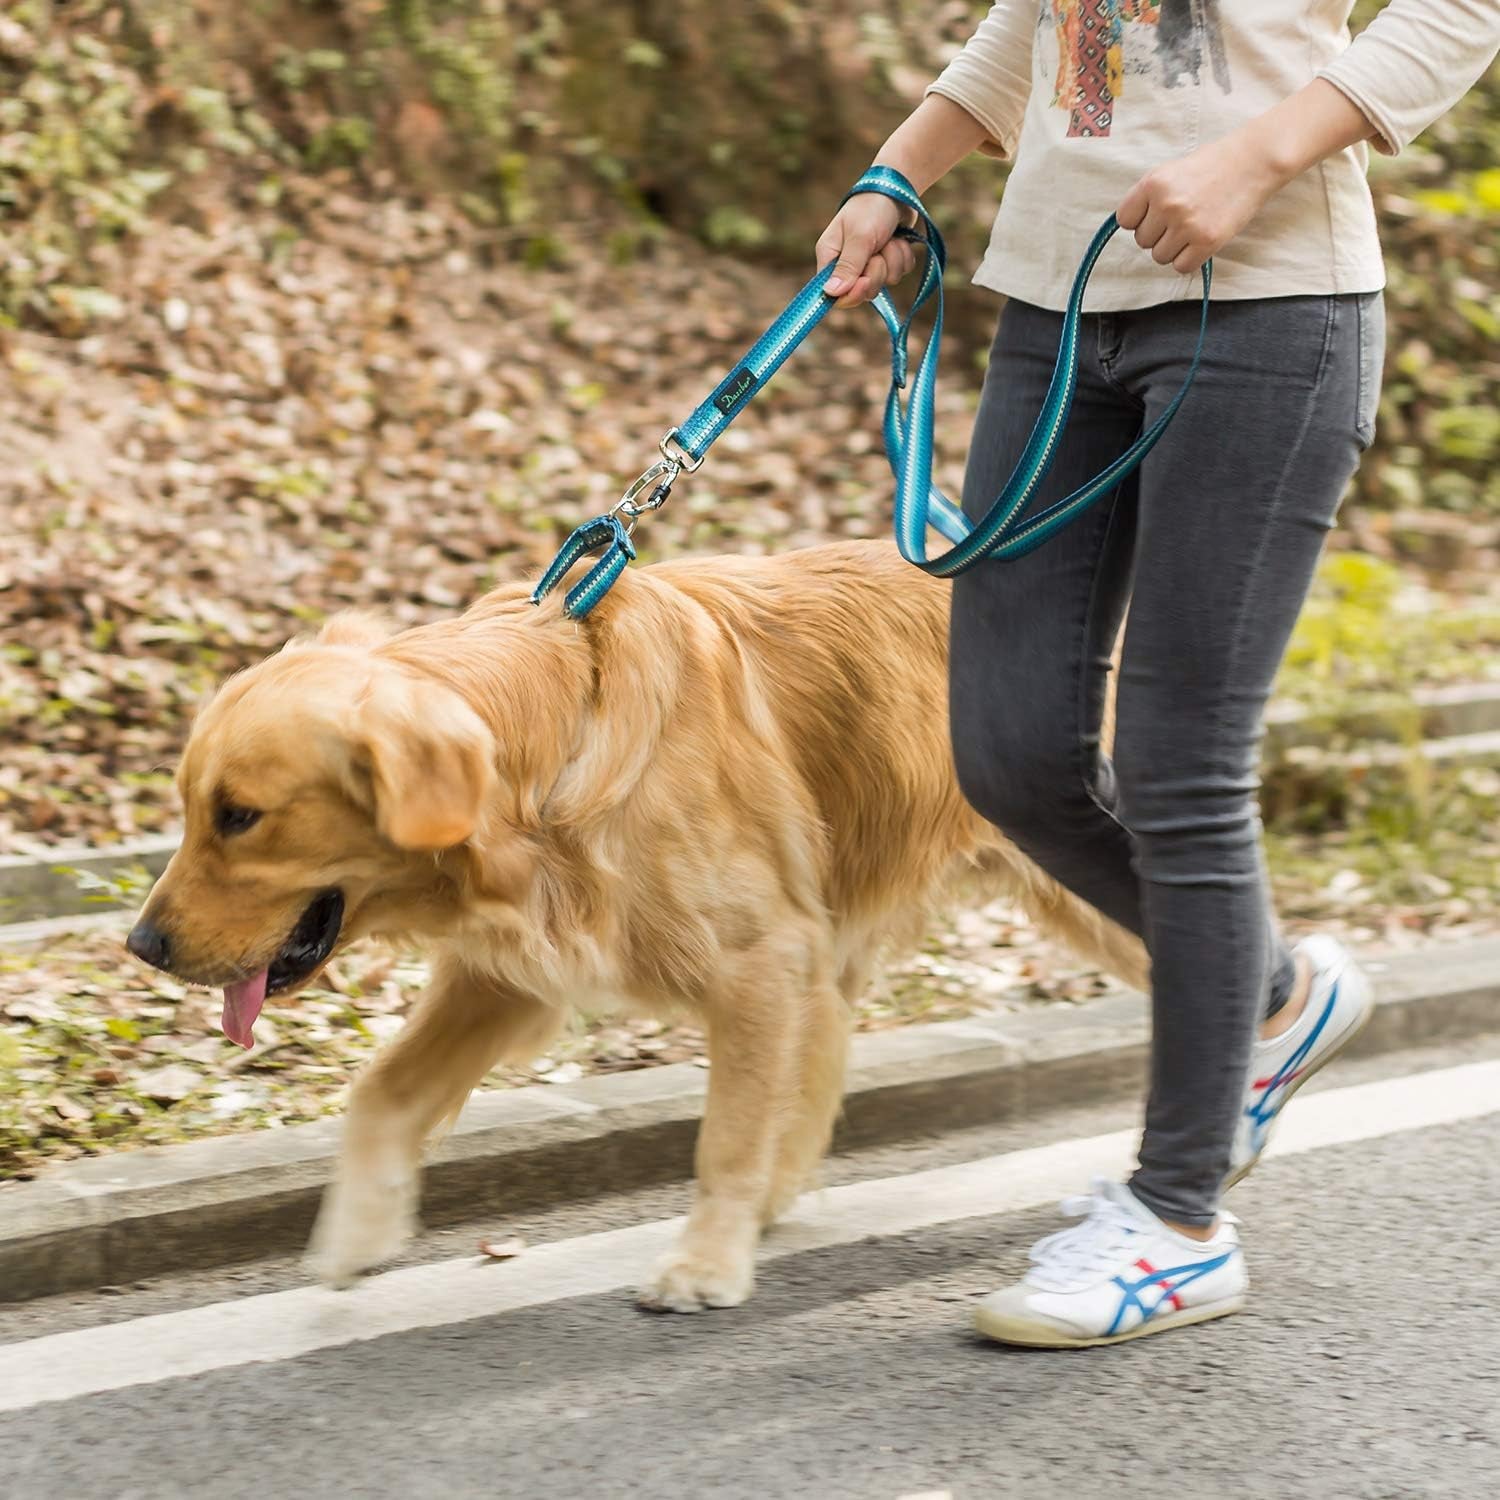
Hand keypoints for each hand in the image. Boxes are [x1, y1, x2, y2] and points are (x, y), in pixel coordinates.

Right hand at [815, 192, 919, 308]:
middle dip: (877, 272)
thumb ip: (848, 266)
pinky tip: (899, 239)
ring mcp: (868, 264)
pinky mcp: (887, 262)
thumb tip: (830, 293)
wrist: (899, 190)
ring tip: (889, 238)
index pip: (834, 293)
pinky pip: (899, 274)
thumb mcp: (860, 236)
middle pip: (863, 291)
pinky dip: (903, 257)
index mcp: (830, 257)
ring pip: (884, 282)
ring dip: (893, 260)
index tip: (864, 281)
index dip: (851, 293)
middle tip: (878, 251)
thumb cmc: (872, 207)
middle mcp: (846, 264)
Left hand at [1116, 134, 1281, 275]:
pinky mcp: (1207, 241)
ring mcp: (1187, 224)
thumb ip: (1149, 197)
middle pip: (1142, 241)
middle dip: (1158, 234)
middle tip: (1180, 219)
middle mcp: (1167, 204)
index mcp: (1154, 183)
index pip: (1125, 220)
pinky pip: (1181, 267)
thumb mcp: (1171, 171)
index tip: (1155, 214)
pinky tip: (1199, 241)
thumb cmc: (1211, 165)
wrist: (1254, 161)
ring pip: (1159, 256)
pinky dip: (1189, 259)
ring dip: (1173, 248)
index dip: (1139, 220)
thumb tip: (1130, 225)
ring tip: (1192, 227)